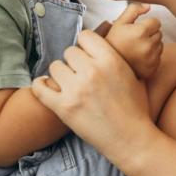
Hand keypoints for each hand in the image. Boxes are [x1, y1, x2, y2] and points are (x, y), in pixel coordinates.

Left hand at [31, 29, 153, 158]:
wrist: (131, 139)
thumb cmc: (136, 108)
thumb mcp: (134, 76)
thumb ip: (117, 57)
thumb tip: (109, 40)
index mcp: (110, 60)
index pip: (85, 36)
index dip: (86, 45)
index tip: (87, 55)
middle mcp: (92, 71)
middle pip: (69, 51)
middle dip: (74, 61)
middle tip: (79, 73)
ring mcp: (76, 89)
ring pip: (55, 67)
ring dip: (61, 74)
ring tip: (68, 84)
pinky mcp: (63, 108)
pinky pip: (40, 88)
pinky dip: (40, 86)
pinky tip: (45, 87)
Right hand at [104, 3, 162, 78]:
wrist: (107, 66)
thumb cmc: (113, 42)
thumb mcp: (119, 23)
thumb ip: (133, 10)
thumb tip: (148, 7)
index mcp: (141, 32)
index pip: (156, 22)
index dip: (146, 24)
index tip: (137, 30)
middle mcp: (148, 46)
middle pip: (159, 33)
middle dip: (149, 34)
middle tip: (135, 40)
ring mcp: (151, 58)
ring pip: (160, 45)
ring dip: (151, 45)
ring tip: (136, 48)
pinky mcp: (153, 68)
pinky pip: (158, 57)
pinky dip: (151, 56)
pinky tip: (139, 57)